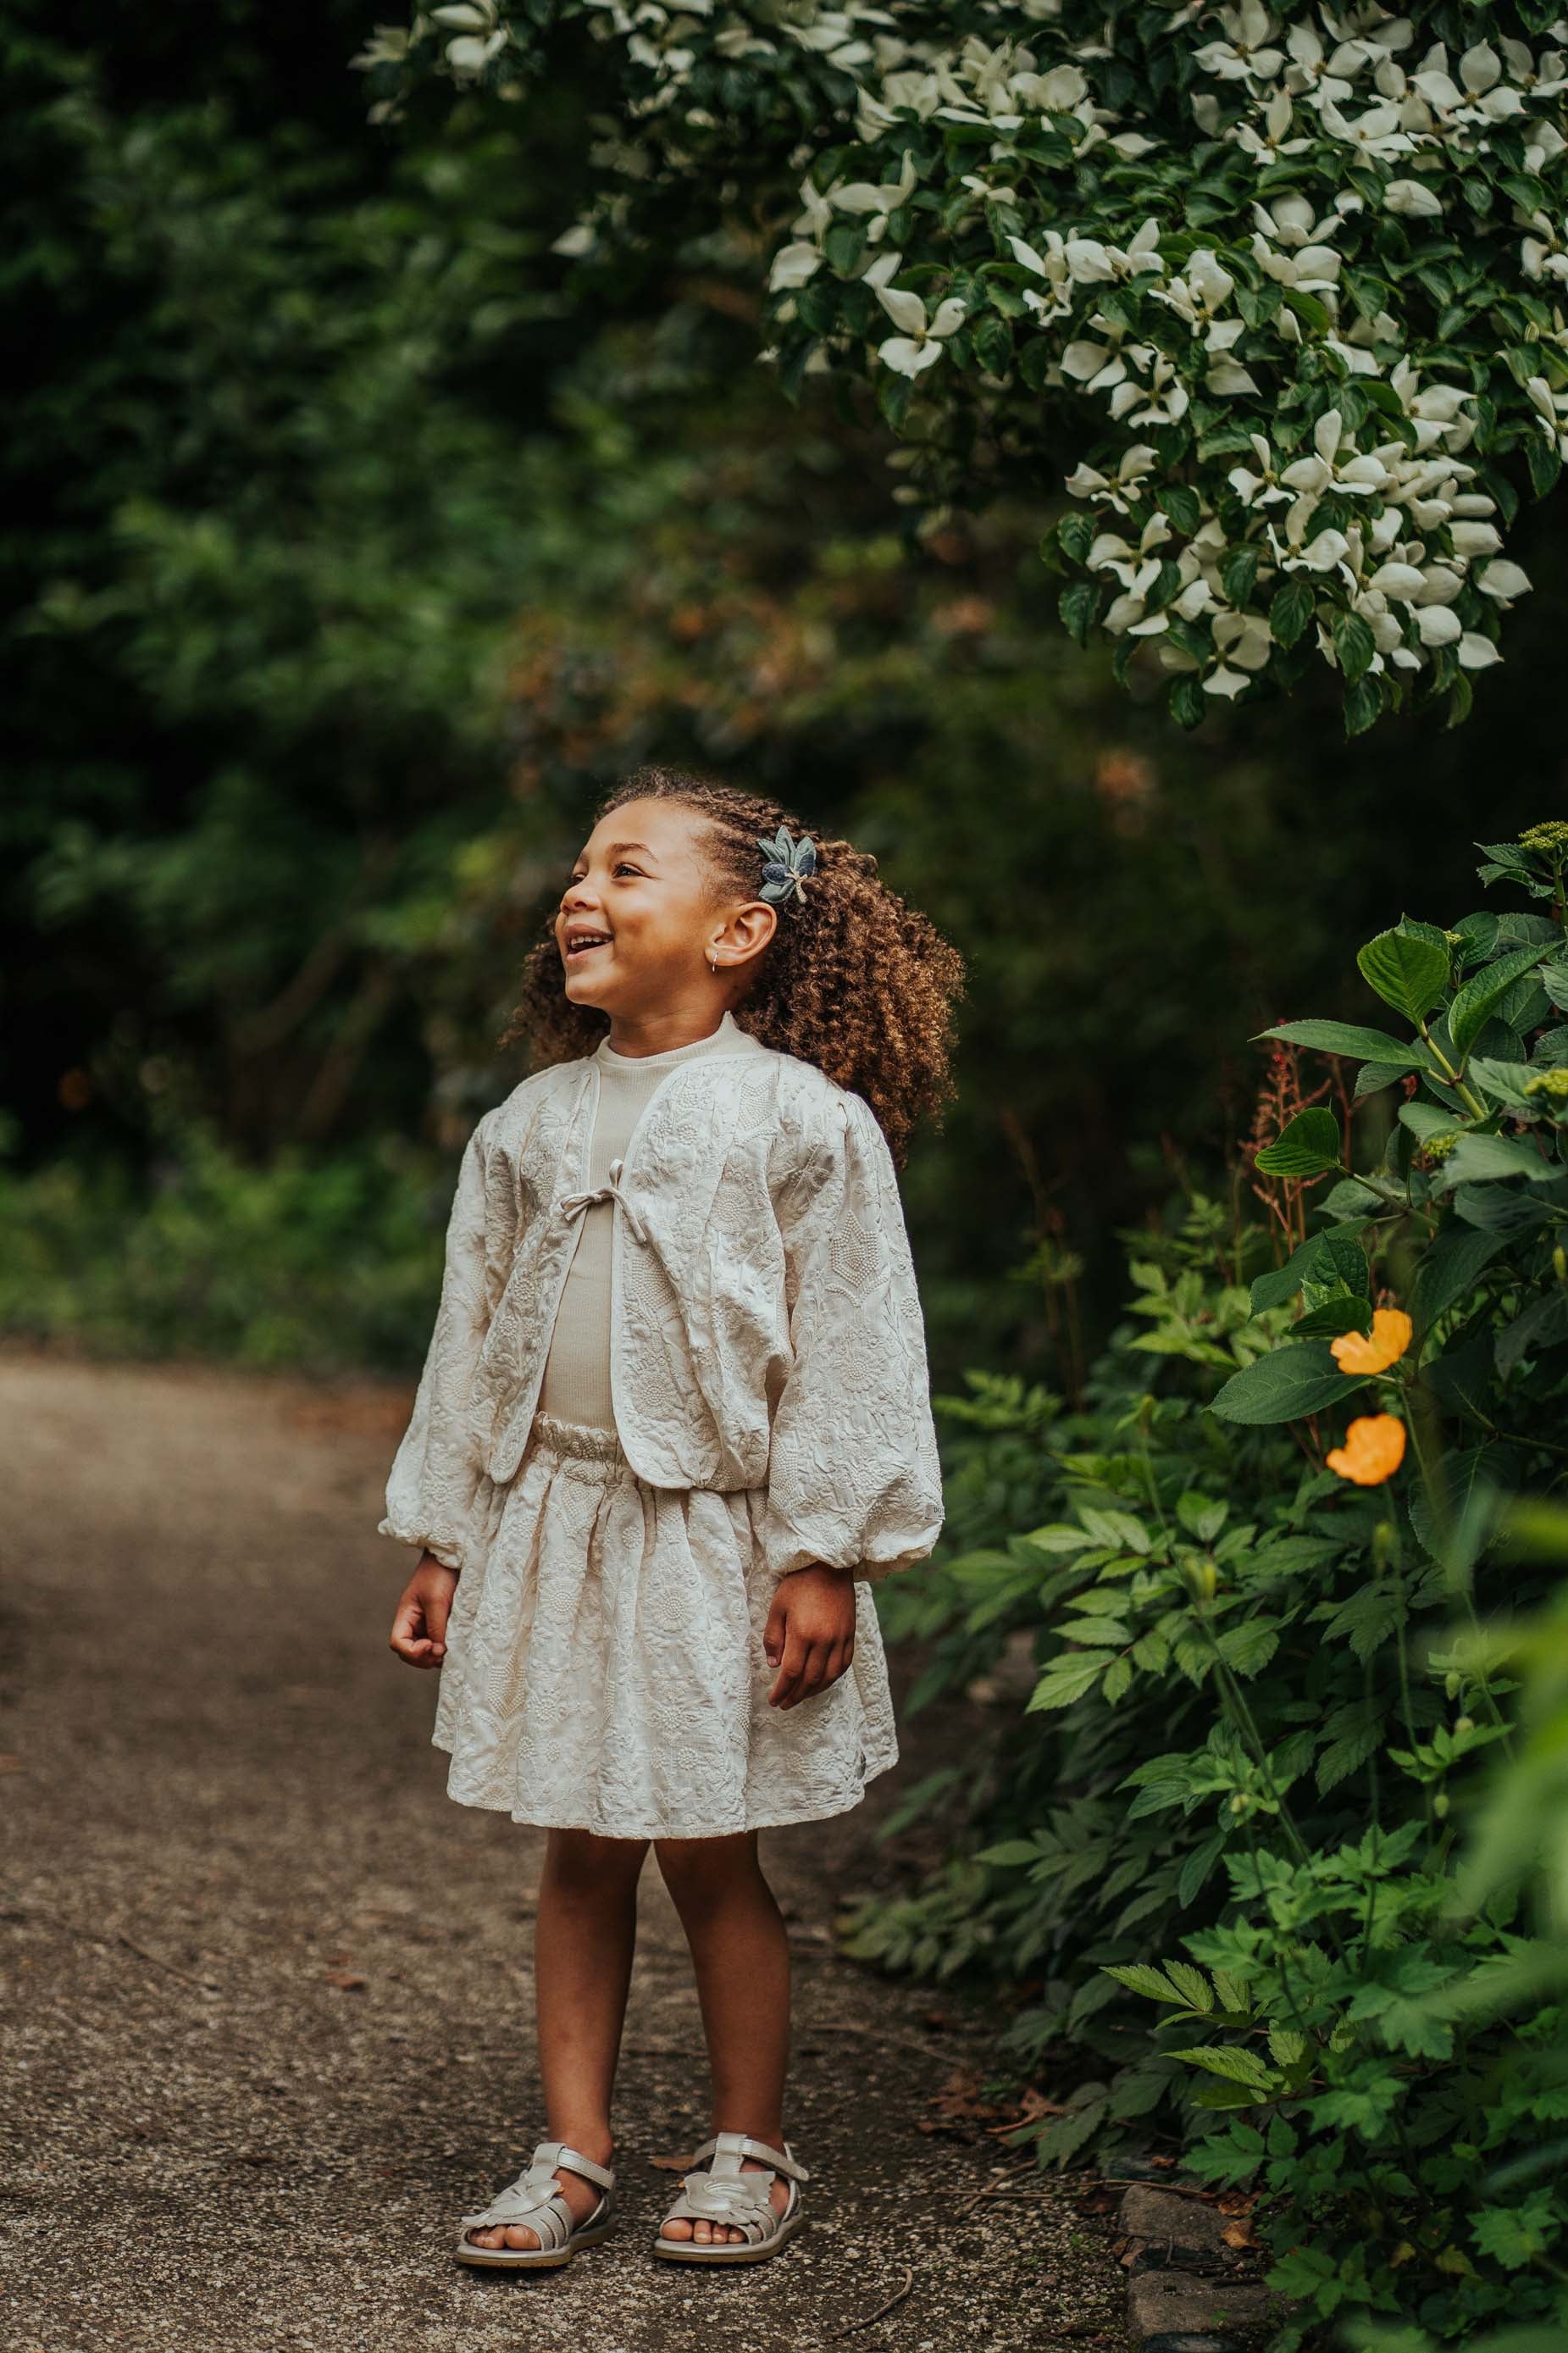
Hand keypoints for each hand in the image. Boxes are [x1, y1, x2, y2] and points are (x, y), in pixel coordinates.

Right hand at [389, 1554, 457, 1667]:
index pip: (398, 1643)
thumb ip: (436, 1628)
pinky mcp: (442, 1622)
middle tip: (442, 1654)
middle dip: (423, 1658)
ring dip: (434, 1655)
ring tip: (449, 1651)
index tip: (430, 1645)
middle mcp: (414, 1622)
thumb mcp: (437, 1601)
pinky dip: (444, 1647)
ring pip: (424, 1650)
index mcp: (406, 1615)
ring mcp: (427, 1623)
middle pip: (409, 1651)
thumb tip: (438, 1652)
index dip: (411, 1651)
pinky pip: (438, 1641)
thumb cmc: (440, 1573)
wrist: (455, 1556)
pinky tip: (455, 1645)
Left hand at [763, 1564, 856, 1709]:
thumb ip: (773, 1638)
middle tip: (784, 1704)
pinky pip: (843, 1665)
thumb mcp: (777, 1608)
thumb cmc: (798, 1585)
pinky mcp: (850, 1635)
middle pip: (810, 1679)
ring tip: (800, 1697)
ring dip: (813, 1691)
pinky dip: (832, 1678)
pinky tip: (821, 1683)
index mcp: (803, 1633)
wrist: (828, 1566)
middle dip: (795, 1695)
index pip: (791, 1673)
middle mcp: (824, 1640)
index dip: (781, 1690)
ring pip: (829, 1676)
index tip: (773, 1700)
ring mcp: (840, 1639)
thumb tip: (774, 1665)